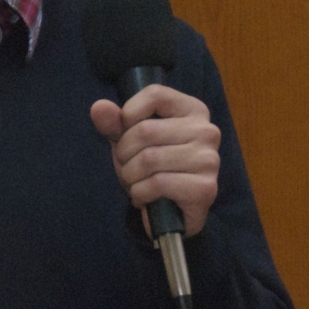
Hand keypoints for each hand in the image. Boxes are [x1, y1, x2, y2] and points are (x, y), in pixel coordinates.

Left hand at [90, 84, 220, 238]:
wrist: (169, 213)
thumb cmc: (150, 169)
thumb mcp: (128, 141)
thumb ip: (114, 123)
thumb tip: (99, 107)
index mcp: (193, 110)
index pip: (155, 95)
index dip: (129, 114)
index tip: (125, 133)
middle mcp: (207, 131)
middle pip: (146, 130)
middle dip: (124, 153)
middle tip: (128, 167)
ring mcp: (209, 159)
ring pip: (149, 159)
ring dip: (131, 176)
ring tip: (136, 182)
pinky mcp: (205, 188)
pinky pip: (158, 183)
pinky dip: (140, 193)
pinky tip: (145, 197)